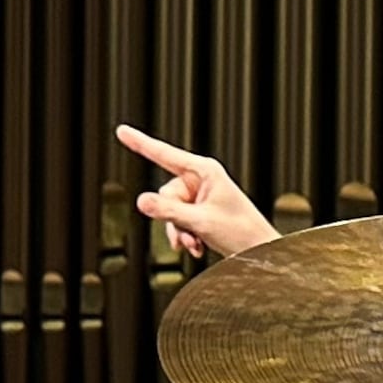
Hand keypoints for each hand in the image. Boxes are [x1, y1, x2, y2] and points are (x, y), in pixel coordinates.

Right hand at [117, 123, 280, 260]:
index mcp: (205, 171)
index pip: (164, 154)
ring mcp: (201, 196)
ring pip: (170, 210)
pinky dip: (185, 234)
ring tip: (194, 244)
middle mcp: (202, 180)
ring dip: (179, 230)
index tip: (121, 130)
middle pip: (166, 193)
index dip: (140, 142)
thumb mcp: (200, 222)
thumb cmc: (242, 233)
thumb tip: (141, 201)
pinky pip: (178, 219)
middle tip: (188, 236)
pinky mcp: (201, 211)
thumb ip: (169, 212)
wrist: (260, 252)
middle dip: (172, 218)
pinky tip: (197, 247)